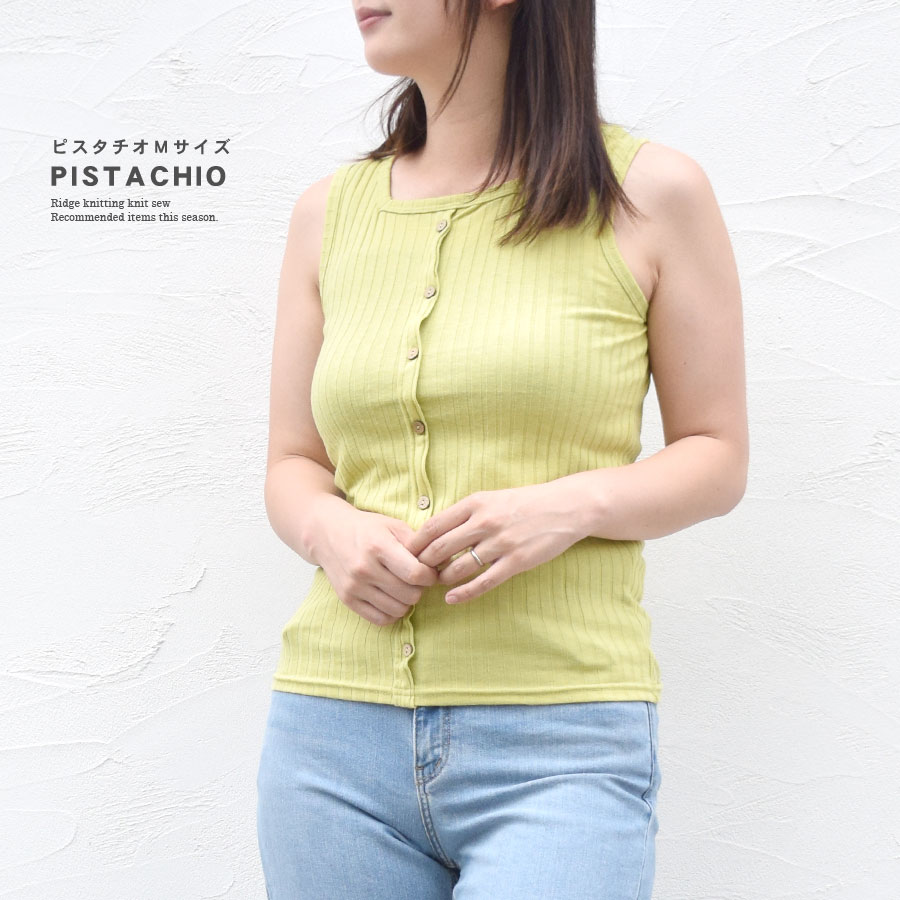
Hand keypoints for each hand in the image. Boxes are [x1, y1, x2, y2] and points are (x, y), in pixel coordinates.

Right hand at [316, 503, 439, 625]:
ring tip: (403, 587)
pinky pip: (380, 619)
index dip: (429, 576)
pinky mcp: (347, 599)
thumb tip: (443, 562)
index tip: (429, 571)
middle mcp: (364, 568)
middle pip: (409, 594)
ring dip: (407, 601)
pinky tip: (392, 598)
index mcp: (378, 546)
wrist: (327, 533)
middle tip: (416, 579)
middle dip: (420, 588)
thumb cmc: (367, 528)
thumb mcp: (392, 526)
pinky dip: (392, 613)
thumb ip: (417, 543)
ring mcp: (354, 586)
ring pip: (397, 610)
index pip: (415, 574)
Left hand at [405, 483, 585, 604]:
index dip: (416, 544)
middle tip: (416, 573)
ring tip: (437, 583)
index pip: (433, 526)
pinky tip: (452, 599)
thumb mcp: (491, 498)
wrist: (565, 507)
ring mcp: (501, 543)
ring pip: (458, 567)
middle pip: (440, 548)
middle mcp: (485, 522)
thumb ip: (465, 513)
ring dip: (443, 579)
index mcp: (475, 503)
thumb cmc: (524, 503)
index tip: (407, 554)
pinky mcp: (516, 562)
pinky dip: (463, 594)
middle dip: (424, 564)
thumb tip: (434, 531)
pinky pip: (483, 582)